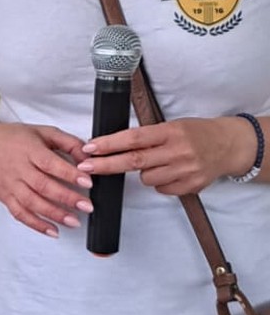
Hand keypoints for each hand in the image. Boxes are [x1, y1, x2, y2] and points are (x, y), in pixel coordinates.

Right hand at [0, 122, 93, 237]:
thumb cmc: (15, 139)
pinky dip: (36, 225)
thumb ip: (68, 143)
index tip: (87, 182)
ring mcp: (10, 185)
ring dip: (54, 215)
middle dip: (66, 198)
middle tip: (86, 207)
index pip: (50, 163)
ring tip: (74, 222)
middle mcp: (18, 169)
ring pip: (32, 203)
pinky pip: (20, 214)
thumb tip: (88, 157)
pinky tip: (52, 231)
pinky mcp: (5, 197)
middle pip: (43, 186)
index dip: (69, 174)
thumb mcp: (44, 132)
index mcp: (29, 150)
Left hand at [81, 115, 253, 195]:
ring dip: (144, 173)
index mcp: (171, 131)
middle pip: (134, 161)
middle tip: (86, 167)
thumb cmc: (196, 133)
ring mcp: (185, 170)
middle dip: (107, 165)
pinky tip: (172, 172)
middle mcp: (178, 151)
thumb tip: (113, 145)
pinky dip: (160, 182)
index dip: (109, 144)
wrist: (229, 145)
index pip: (134, 138)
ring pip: (147, 179)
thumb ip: (148, 136)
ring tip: (159, 162)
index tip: (89, 148)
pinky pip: (162, 189)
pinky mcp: (191, 185)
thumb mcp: (173, 125)